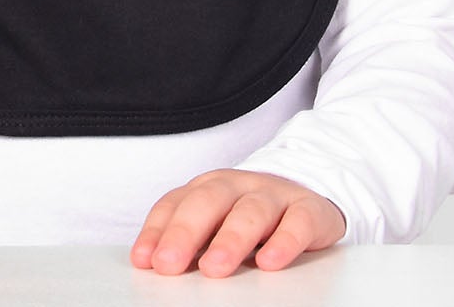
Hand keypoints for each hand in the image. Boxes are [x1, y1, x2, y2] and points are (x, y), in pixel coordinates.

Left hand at [131, 169, 344, 276]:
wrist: (308, 195)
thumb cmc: (250, 216)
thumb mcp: (216, 222)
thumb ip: (189, 239)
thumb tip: (153, 264)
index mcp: (208, 187)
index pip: (176, 203)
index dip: (157, 230)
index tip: (144, 260)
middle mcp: (238, 186)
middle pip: (208, 201)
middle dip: (185, 232)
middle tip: (169, 264)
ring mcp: (274, 195)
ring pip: (251, 211)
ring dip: (230, 239)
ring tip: (214, 268)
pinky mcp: (309, 210)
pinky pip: (297, 222)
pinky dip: (284, 241)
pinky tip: (269, 262)